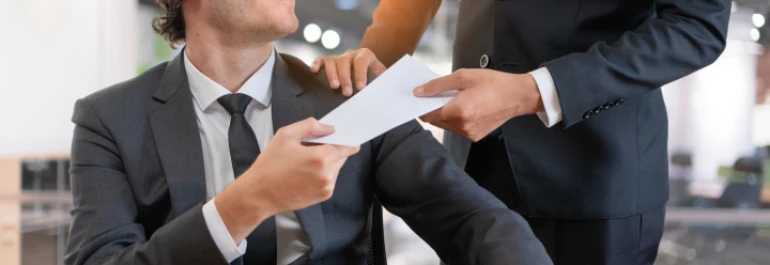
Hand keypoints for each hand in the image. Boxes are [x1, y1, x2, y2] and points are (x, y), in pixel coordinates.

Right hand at [216, 118, 359, 241]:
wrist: (259, 194)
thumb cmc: (270, 165)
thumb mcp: (285, 135)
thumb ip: (310, 126)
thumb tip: (329, 128)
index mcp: (321, 158)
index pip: (347, 146)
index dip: (347, 139)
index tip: (344, 135)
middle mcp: (327, 174)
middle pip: (342, 156)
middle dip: (332, 150)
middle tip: (312, 148)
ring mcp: (326, 187)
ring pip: (336, 168)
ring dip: (327, 163)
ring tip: (305, 162)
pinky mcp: (323, 196)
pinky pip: (330, 179)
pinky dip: (323, 174)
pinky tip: (305, 173)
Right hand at [310, 48, 386, 96]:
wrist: (368, 80)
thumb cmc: (375, 81)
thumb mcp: (382, 80)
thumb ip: (383, 83)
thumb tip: (390, 92)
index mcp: (366, 56)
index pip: (362, 61)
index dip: (360, 74)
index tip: (361, 88)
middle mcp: (351, 54)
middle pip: (344, 61)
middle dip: (346, 77)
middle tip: (347, 93)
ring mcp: (338, 58)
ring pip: (331, 60)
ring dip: (331, 73)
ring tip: (334, 87)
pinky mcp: (328, 63)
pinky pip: (321, 60)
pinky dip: (316, 63)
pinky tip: (314, 71)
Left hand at [414, 69, 544, 141]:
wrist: (518, 96)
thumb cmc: (494, 83)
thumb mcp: (464, 77)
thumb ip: (439, 85)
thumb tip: (419, 91)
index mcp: (460, 110)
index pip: (430, 114)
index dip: (421, 107)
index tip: (417, 99)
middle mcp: (464, 126)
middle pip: (436, 121)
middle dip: (432, 109)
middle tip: (434, 95)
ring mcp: (470, 133)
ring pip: (445, 126)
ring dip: (443, 114)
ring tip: (451, 100)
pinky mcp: (475, 136)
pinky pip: (456, 129)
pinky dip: (454, 119)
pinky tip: (461, 107)